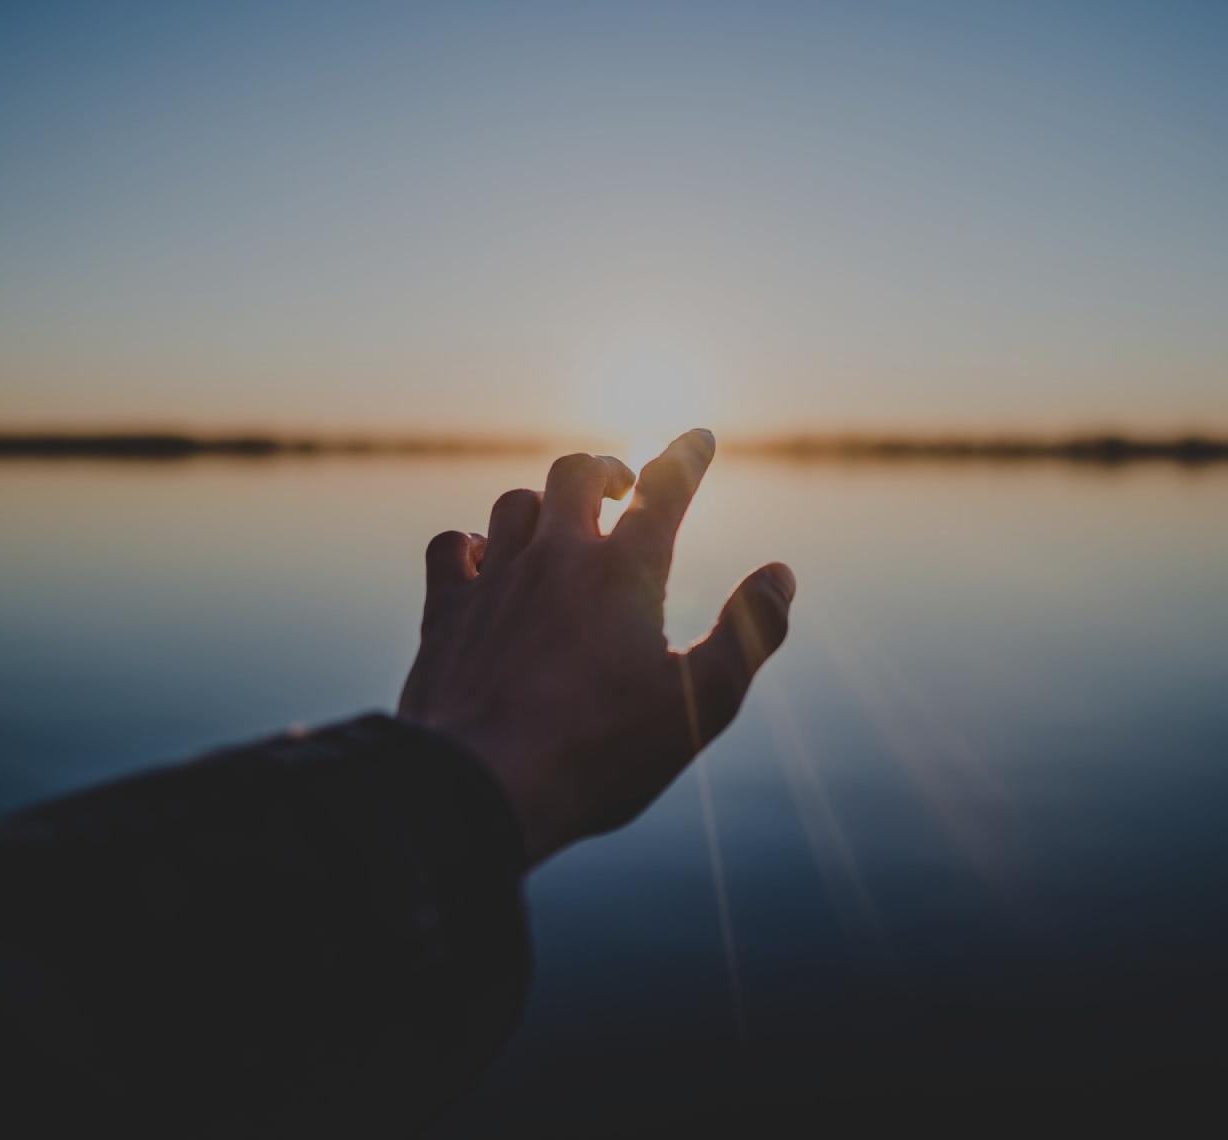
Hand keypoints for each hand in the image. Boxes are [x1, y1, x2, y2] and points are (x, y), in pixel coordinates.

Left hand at [397, 429, 794, 866]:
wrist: (481, 786)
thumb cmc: (601, 752)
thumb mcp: (702, 704)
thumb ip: (750, 633)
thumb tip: (780, 574)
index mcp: (624, 572)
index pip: (664, 487)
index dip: (686, 455)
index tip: (699, 438)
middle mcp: (556, 558)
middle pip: (577, 473)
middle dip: (607, 469)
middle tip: (622, 487)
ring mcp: (495, 581)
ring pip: (514, 503)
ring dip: (543, 503)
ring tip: (560, 524)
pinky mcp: (447, 613)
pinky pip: (452, 547)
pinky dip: (472, 543)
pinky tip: (483, 560)